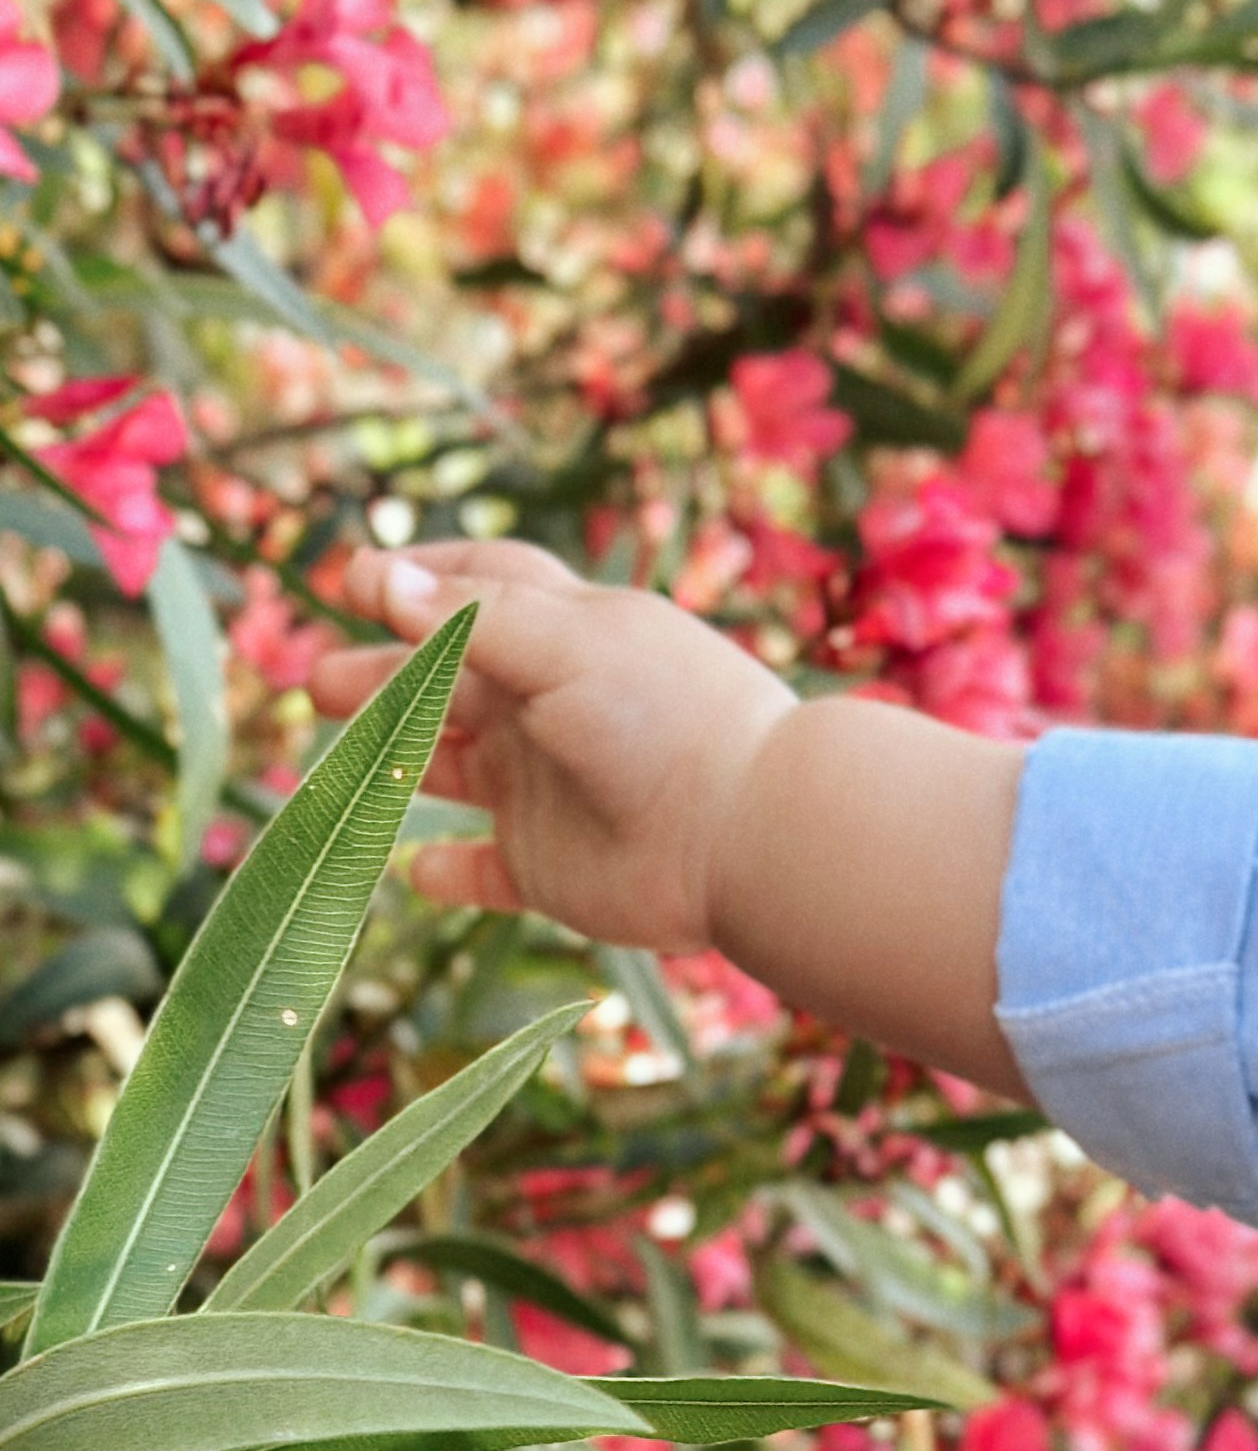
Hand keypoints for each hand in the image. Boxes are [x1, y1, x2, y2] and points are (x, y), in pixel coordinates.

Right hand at [311, 540, 794, 948]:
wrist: (745, 835)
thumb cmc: (665, 719)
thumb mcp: (564, 645)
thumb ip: (469, 620)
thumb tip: (379, 579)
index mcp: (571, 636)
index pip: (485, 588)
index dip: (421, 579)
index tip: (353, 578)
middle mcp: (556, 708)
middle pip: (450, 682)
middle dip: (383, 677)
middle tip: (318, 680)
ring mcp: (551, 790)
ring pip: (452, 770)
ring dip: (394, 762)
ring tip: (333, 765)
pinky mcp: (552, 868)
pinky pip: (486, 872)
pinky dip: (447, 871)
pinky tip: (411, 867)